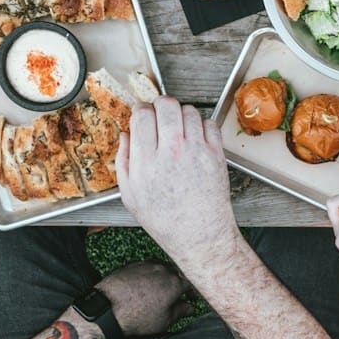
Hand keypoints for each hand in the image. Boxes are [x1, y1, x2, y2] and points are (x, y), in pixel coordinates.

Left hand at [93, 261, 193, 335]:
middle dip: (178, 283)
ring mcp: (147, 265)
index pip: (190, 283)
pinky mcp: (133, 265)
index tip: (191, 298)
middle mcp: (163, 269)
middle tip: (176, 295)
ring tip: (160, 290)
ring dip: (164, 277)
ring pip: (162, 268)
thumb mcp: (164, 321)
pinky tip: (144, 285)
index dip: (193, 291)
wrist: (108, 307)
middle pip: (176, 273)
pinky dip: (149, 275)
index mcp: (175, 283)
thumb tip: (189, 308)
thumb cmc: (137, 316)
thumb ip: (180, 312)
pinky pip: (147, 267)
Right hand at [116, 97, 240, 268]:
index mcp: (146, 161)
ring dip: (181, 115)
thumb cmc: (164, 218)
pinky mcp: (215, 153)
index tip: (143, 115)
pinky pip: (208, 122)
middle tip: (160, 115)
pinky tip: (195, 138)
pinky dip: (201, 125)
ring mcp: (195, 150)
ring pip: (188, 110)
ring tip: (179, 129)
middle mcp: (171, 151)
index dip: (141, 111)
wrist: (198, 234)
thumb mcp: (130, 195)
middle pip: (166, 104)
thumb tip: (125, 133)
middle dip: (160, 105)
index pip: (142, 114)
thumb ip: (123, 160)